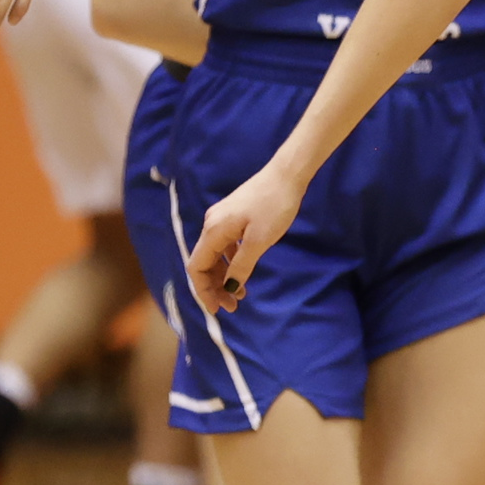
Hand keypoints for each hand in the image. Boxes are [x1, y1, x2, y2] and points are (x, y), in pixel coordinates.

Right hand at [187, 163, 305, 312]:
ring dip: (224, 276)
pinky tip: (244, 271)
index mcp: (213, 231)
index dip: (203, 291)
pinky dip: (231, 262)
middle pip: (204, 263)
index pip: (197, 268)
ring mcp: (222, 219)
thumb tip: (229, 287)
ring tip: (241, 293)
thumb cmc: (274, 206)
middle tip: (233, 306)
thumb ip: (241, 265)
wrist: (287, 174)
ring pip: (215, 255)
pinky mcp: (233, 216)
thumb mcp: (259, 241)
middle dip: (215, 287)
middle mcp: (212, 225)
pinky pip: (225, 245)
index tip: (217, 310)